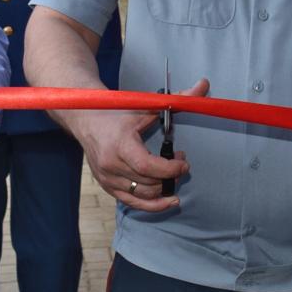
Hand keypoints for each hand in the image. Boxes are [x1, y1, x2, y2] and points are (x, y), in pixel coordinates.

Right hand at [74, 78, 206, 211]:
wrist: (87, 119)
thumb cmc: (118, 111)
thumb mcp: (146, 104)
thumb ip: (177, 99)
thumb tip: (204, 86)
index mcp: (120, 144)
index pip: (147, 166)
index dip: (169, 169)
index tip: (184, 163)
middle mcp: (111, 164)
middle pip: (147, 183)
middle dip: (170, 177)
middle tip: (181, 164)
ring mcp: (107, 178)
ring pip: (142, 196)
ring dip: (163, 190)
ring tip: (173, 176)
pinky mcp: (107, 186)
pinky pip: (132, 203)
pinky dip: (152, 205)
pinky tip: (167, 200)